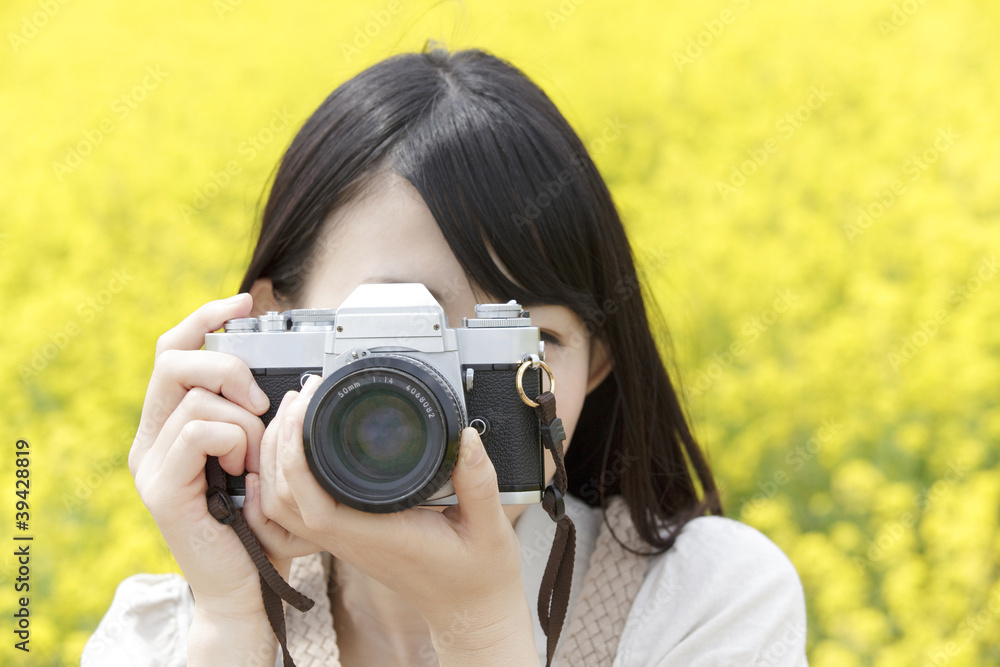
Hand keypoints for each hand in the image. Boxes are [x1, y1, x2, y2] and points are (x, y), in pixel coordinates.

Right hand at [128, 294, 274, 617]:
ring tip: (255, 459)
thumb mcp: (262, 452)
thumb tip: (279, 369)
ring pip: (197, 398)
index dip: (204, 318)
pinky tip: (244, 471)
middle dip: (228, 367)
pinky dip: (234, 442)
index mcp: (171, 423)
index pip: (173, 350)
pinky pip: (199, 431)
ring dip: (244, 422)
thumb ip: (255, 413)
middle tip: (261, 400)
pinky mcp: (160, 487)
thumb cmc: (260, 518)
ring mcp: (150, 462)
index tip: (242, 302)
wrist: (248, 583)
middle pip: (174, 360)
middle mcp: (152, 437)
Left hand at [254, 376, 538, 662]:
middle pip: (283, 499)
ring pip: (283, 507)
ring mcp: (345, 540)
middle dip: (279, 443)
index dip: (295, 456)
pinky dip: (283, 480)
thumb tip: (465, 437)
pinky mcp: (347, 535)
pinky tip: (293, 451)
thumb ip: (480, 482)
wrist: (470, 608)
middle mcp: (352, 539)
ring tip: (296, 412)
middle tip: (302, 395)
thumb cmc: (477, 574)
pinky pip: (296, 512)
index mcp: (379, 535)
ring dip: (275, 459)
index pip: (313, 502)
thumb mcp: (490, 527)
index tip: (307, 408)